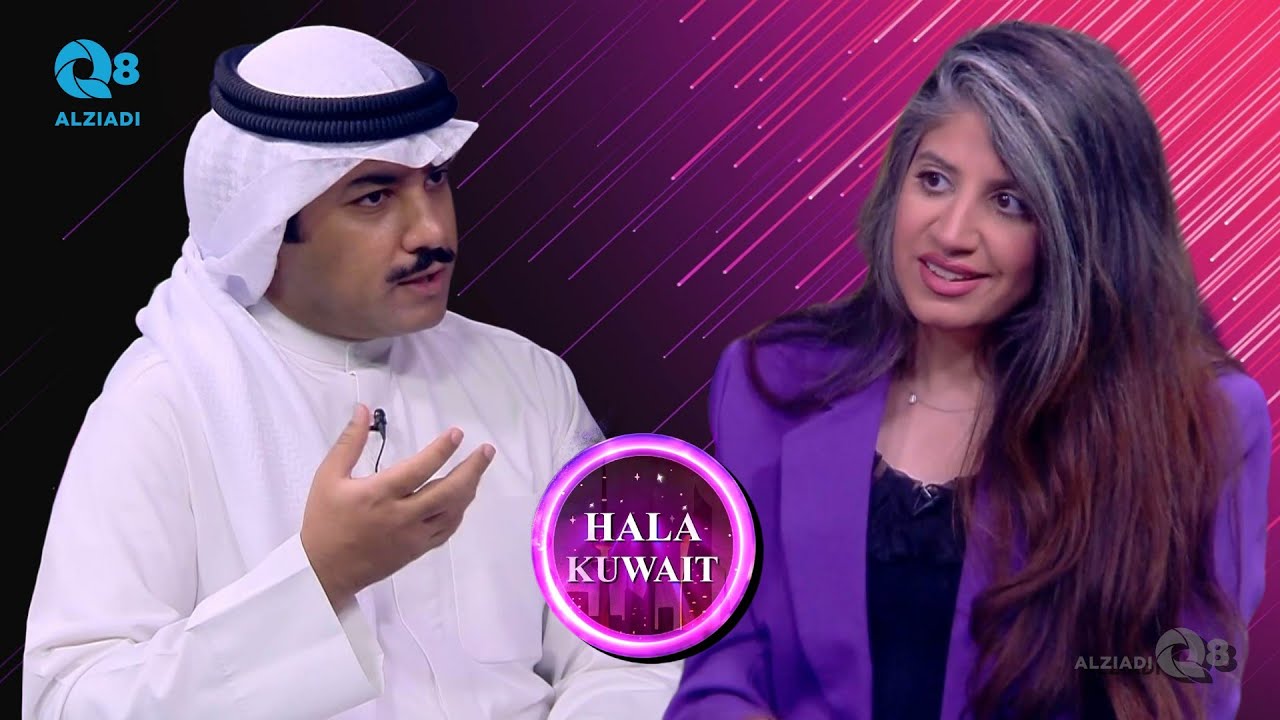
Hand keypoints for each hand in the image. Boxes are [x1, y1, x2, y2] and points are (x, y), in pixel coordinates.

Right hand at [300, 404, 495, 606]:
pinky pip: (446, 529)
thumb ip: (349, 442)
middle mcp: (401, 516)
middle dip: (472, 469)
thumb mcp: (328, 476)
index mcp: (379, 495)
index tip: (457, 433)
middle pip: (448, 492)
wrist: (324, 570)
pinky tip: (463, 497)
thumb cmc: (325, 520)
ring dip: (469, 489)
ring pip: (453, 512)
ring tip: (477, 468)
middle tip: (486, 450)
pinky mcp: (417, 550)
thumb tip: (363, 409)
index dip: (441, 450)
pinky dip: (459, 511)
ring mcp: (413, 536)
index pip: (419, 469)